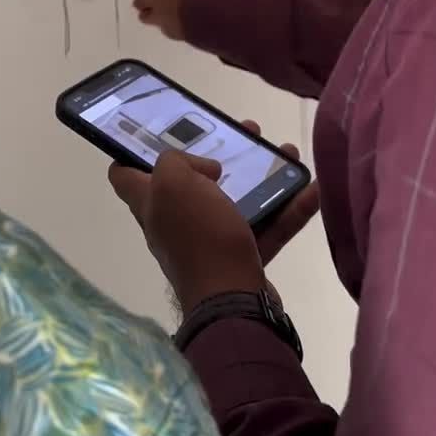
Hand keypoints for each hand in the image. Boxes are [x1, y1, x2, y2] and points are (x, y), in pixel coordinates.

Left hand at [109, 120, 318, 317]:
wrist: (233, 303)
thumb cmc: (198, 238)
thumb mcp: (172, 184)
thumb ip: (176, 162)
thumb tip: (205, 171)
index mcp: (151, 204)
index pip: (124, 176)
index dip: (131, 151)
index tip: (159, 133)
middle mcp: (175, 223)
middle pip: (190, 182)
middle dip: (217, 154)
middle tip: (243, 133)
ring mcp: (209, 242)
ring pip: (234, 199)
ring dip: (261, 174)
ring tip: (284, 150)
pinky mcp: (241, 257)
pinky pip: (266, 226)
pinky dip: (288, 208)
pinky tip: (310, 189)